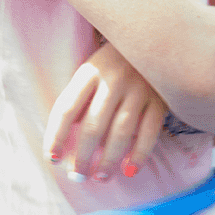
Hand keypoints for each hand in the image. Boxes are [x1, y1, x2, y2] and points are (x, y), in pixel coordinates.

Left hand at [44, 42, 166, 181]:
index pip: (66, 109)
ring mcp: (139, 89)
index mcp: (89, 72)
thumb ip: (80, 99)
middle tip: (78, 176)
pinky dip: (139, 154)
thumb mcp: (92, 71)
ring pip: (121, 132)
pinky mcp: (160, 99)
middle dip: (83, 156)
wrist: (156, 37)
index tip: (53, 159)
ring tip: (101, 177)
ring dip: (109, 160)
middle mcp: (113, 80)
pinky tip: (129, 170)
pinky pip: (149, 132)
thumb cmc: (115, 62)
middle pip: (92, 125)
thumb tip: (67, 138)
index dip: (56, 136)